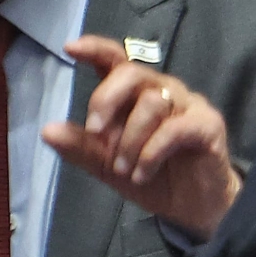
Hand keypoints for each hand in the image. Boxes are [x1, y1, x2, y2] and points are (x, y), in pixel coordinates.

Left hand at [42, 35, 239, 238]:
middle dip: (107, 99)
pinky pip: (175, 128)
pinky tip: (142, 174)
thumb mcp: (107, 165)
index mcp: (136, 93)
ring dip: (130, 140)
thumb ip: (82, 146)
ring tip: (124, 170)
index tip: (70, 48)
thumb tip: (47, 130)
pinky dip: (152, 152)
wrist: (192, 208)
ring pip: (152, 103)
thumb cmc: (152, 176)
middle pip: (133, 72)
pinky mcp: (207, 124)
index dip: (95, 48)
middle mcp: (163, 90)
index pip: (116, 59)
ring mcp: (188, 104)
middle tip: (95, 131)